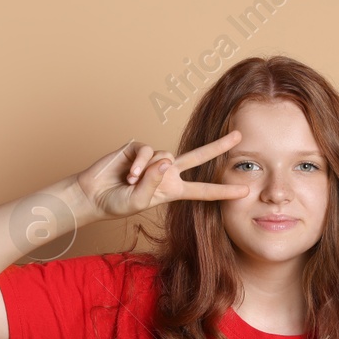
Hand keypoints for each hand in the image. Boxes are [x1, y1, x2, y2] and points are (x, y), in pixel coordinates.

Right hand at [74, 130, 247, 220]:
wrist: (93, 194)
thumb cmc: (117, 202)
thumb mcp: (138, 202)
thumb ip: (153, 183)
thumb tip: (164, 160)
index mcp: (172, 190)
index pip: (203, 191)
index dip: (223, 191)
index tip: (245, 191)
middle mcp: (167, 172)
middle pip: (199, 157)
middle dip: (219, 146)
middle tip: (239, 136)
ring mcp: (153, 158)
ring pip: (164, 155)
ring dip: (147, 171)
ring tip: (131, 182)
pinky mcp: (138, 148)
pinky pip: (146, 151)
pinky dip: (138, 163)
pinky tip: (128, 173)